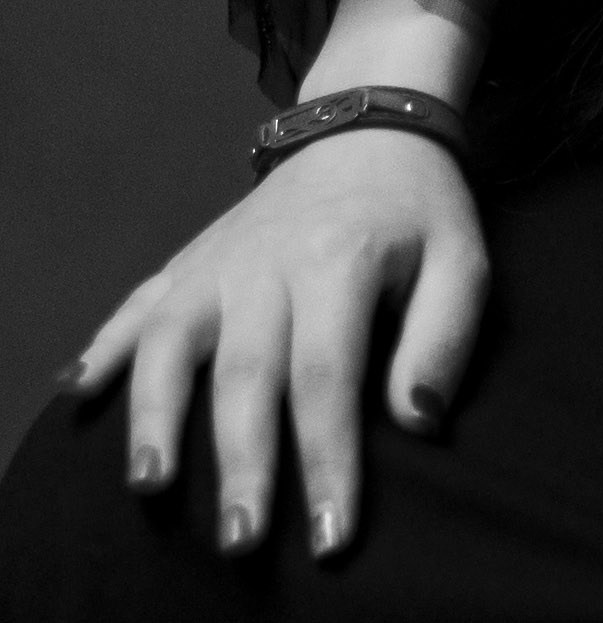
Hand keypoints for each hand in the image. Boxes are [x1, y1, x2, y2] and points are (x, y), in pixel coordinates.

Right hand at [56, 130, 487, 562]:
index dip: (326, 459)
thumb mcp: (463, 259)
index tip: (328, 535)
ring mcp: (219, 260)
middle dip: (242, 463)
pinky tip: (78, 392)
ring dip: (155, 413)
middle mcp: (267, 262)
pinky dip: (105, 348)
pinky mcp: (190, 260)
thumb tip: (417, 421)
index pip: (327, 375)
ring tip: (151, 481)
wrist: (369, 124)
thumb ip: (445, 337)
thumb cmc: (419, 208)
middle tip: (243, 540)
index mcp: (339, 260)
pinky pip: (138, 304)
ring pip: (171, 340)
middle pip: (246, 372)